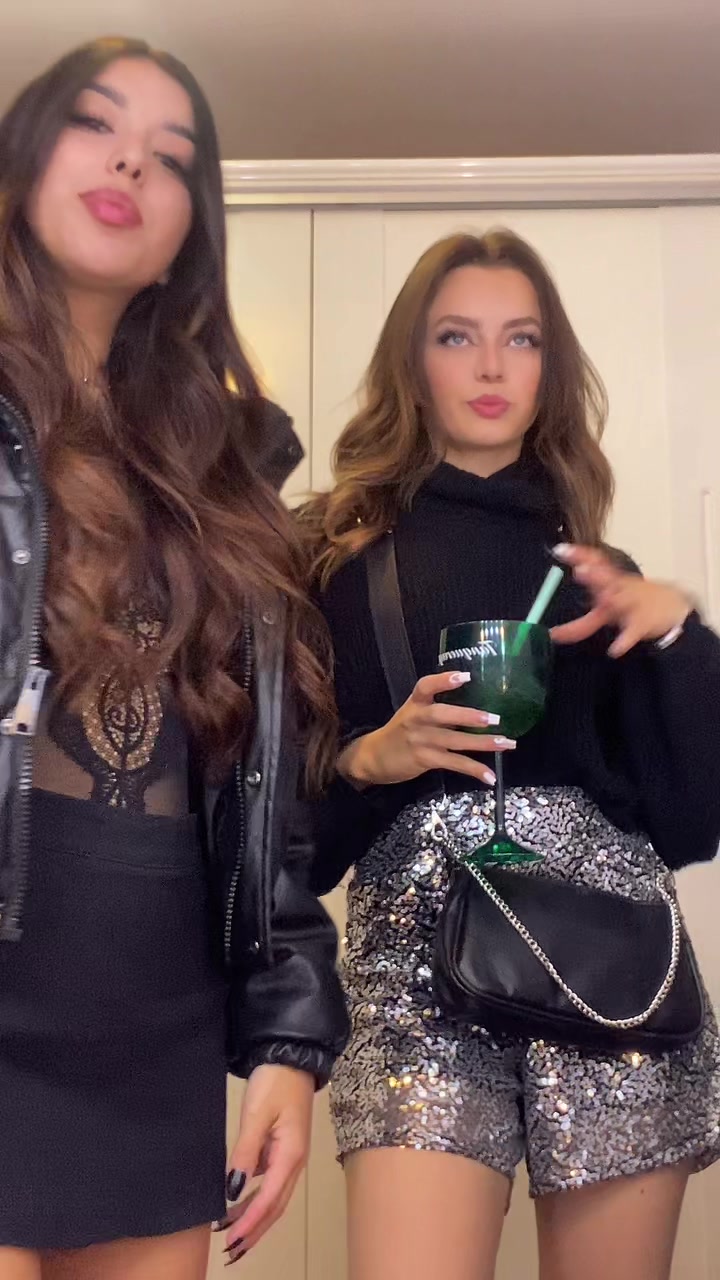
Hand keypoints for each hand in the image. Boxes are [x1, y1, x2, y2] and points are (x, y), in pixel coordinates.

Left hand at [215, 1064, 314, 1264]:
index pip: (269, 1199)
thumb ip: (245, 1152)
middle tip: (232, 1253)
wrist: (291, 1057)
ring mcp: (290, 1156)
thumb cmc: (275, 1083)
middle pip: (275, 1207)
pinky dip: (256, 1200)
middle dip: (254, 1232)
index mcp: (290, 1155)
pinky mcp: (283, 1149)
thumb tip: (234, 1190)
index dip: (250, 1223)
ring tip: (232, 1237)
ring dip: (255, 1220)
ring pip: (274, 1198)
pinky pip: (270, 1184)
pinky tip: (239, 1205)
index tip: (231, 1241)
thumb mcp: (256, 1115)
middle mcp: (294, 1162)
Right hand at [338, 670, 515, 788]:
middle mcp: (417, 719)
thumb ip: (436, 707)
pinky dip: (474, 770)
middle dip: (469, 717)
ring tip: (506, 743)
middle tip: (494, 719)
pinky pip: (454, 763)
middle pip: (443, 715)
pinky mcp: (425, 760)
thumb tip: (473, 706)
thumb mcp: (412, 712)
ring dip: (483, 744)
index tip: (465, 676)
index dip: (444, 680)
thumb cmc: (400, 732)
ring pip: (455, 741)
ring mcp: (421, 741)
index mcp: (415, 703)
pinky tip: (490, 777)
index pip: (426, 686)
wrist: (373, 757)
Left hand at [550, 544, 690, 657]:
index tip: (559, 549)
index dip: (578, 555)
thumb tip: (553, 637)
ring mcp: (633, 604)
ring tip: (603, 598)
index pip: (595, 563)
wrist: (675, 608)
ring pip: (622, 600)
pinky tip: (615, 650)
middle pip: (607, 579)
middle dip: (594, 575)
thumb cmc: (634, 606)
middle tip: (579, 570)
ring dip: (612, 599)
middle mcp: (621, 589)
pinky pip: (633, 631)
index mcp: (612, 581)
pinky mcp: (643, 623)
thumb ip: (579, 626)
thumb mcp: (606, 613)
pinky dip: (624, 640)